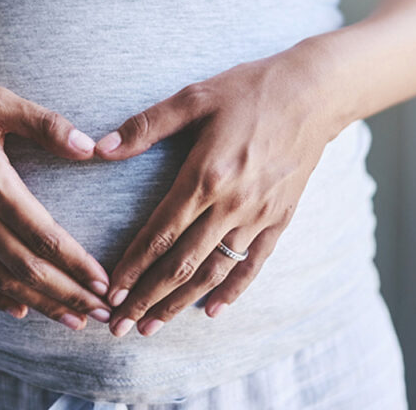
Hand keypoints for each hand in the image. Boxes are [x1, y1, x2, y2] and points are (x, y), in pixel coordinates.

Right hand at [0, 63, 112, 329]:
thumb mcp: (0, 101)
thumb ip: (47, 125)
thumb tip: (90, 148)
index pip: (42, 235)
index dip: (76, 264)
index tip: (103, 283)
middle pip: (25, 268)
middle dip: (66, 295)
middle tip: (100, 313)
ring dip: (39, 303)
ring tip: (72, 320)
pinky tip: (22, 309)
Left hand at [92, 44, 344, 336]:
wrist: (315, 93)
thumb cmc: (249, 89)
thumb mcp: (194, 97)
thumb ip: (147, 125)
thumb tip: (100, 147)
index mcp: (205, 175)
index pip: (160, 233)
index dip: (132, 266)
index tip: (110, 291)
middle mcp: (231, 203)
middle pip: (182, 262)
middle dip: (147, 297)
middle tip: (120, 326)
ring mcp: (258, 215)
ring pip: (213, 270)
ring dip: (180, 302)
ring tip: (152, 326)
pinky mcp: (280, 218)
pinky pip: (253, 263)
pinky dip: (232, 290)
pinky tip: (210, 310)